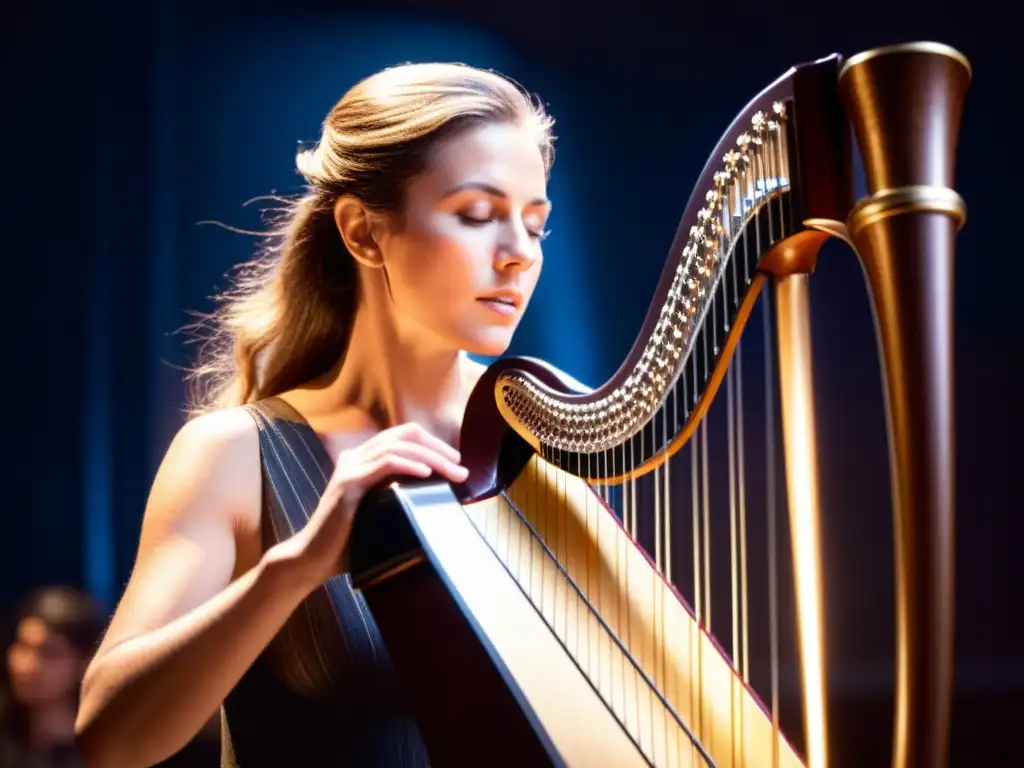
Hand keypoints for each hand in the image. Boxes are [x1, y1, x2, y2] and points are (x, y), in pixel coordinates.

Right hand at [277, 423, 467, 587]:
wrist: (313, 560)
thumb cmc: (350, 542)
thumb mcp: (380, 512)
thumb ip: (400, 497)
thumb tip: (440, 499)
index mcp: (363, 459)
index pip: (403, 436)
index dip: (432, 444)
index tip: (455, 462)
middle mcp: (355, 456)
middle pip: (404, 435)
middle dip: (437, 448)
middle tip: (460, 466)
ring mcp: (350, 467)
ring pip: (398, 447)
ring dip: (431, 456)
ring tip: (452, 470)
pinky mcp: (348, 483)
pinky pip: (384, 464)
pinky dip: (409, 464)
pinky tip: (426, 473)